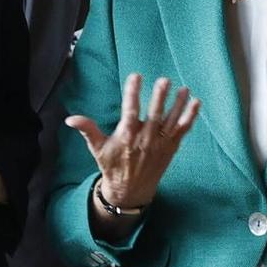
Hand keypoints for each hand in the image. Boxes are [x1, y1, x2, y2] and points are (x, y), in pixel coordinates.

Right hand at [65, 73, 200, 210]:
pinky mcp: (170, 148)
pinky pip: (182, 130)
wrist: (130, 191)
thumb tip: (70, 119)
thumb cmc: (113, 166)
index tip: (135, 76)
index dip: (133, 93)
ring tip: (183, 88)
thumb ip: (87, 130)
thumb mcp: (98, 149)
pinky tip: (195, 102)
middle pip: (154, 116)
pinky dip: (190, 117)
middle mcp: (145, 140)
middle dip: (159, 98)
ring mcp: (160, 144)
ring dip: (178, 104)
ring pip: (171, 121)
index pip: (130, 112)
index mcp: (127, 137)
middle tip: (164, 80)